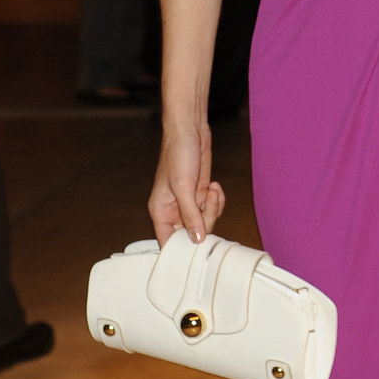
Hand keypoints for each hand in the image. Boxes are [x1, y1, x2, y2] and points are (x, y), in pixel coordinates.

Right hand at [149, 121, 223, 244]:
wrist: (190, 129)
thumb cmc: (178, 153)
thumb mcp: (184, 185)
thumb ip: (190, 214)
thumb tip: (196, 239)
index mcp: (160, 211)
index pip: (169, 242)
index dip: (183, 248)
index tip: (199, 247)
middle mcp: (173, 210)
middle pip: (192, 235)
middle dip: (205, 220)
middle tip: (207, 200)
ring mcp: (188, 203)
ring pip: (205, 222)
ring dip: (213, 207)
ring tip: (211, 188)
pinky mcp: (200, 194)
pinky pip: (212, 209)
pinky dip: (217, 201)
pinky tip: (215, 186)